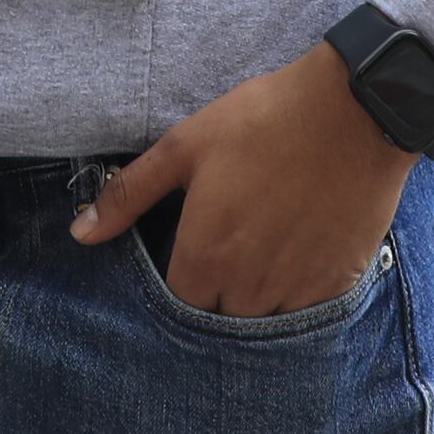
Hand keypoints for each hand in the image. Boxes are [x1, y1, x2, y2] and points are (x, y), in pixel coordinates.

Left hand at [68, 45, 416, 316]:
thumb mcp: (184, 147)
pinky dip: (296, 295)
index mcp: (205, 258)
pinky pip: (306, 315)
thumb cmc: (262, 121)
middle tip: (227, 248)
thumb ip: (129, 195)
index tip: (189, 254)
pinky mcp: (336, 285)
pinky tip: (296, 253)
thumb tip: (80, 234)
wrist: (353, 111)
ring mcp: (296, 291)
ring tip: (261, 250)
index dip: (179, 282)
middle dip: (216, 295)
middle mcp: (248, 288)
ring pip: (262, 322)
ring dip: (255, 299)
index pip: (177, 306)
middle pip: (219, 320)